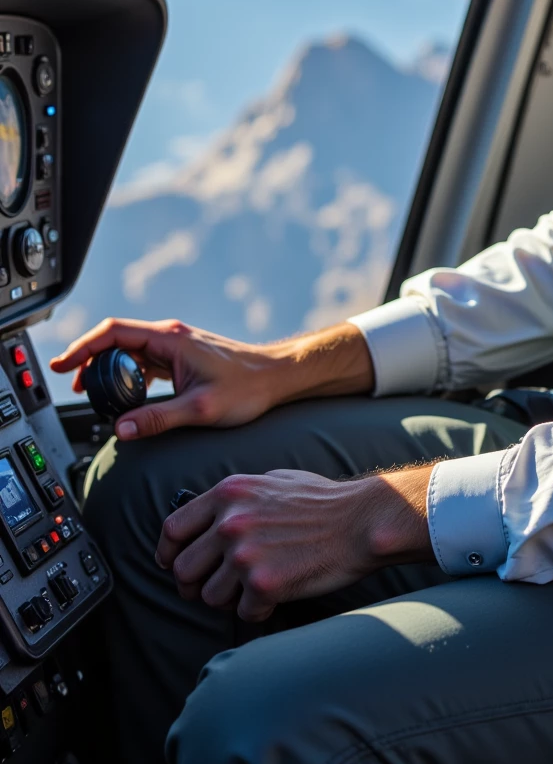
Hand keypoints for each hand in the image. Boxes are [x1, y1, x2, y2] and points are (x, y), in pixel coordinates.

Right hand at [49, 317, 373, 440]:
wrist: (277, 378)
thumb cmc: (247, 389)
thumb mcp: (199, 409)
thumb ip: (157, 419)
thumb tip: (120, 429)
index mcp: (169, 340)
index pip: (113, 333)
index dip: (83, 347)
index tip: (63, 365)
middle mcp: (170, 337)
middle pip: (116, 339)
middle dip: (89, 359)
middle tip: (72, 383)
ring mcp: (176, 346)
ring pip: (129, 350)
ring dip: (107, 367)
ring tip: (91, 390)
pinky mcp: (182, 358)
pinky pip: (144, 360)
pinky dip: (126, 373)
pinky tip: (123, 393)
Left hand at [155, 466, 433, 620]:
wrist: (360, 520)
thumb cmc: (322, 501)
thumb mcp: (271, 481)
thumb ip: (237, 498)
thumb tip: (210, 518)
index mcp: (228, 492)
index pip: (173, 529)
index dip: (168, 553)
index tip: (173, 565)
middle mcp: (230, 521)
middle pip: (184, 569)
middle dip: (196, 585)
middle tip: (215, 589)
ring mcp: (245, 553)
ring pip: (210, 597)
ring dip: (229, 599)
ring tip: (253, 589)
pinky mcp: (264, 583)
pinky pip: (242, 613)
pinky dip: (257, 611)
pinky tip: (275, 597)